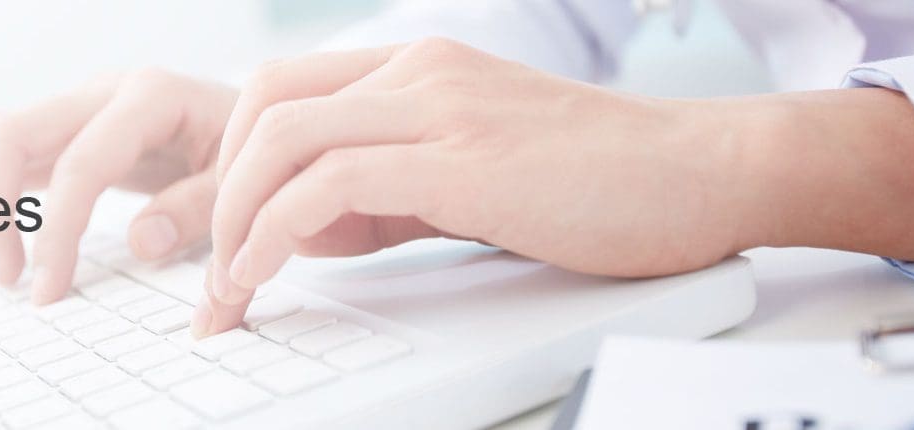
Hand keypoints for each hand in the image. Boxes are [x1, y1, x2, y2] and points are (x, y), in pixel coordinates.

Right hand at [0, 70, 235, 303]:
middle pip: (12, 132)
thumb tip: (141, 241)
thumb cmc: (255, 154)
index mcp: (151, 97)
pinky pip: (8, 148)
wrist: (260, 123)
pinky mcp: (71, 128)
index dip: (57, 231)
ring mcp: (82, 106)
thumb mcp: (243, 183)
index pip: (81, 163)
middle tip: (8, 277)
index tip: (49, 289)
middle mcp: (105, 91)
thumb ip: (198, 208)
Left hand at [191, 38, 913, 335]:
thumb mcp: (470, 179)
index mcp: (418, 67)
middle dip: (212, 190)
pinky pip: (329, 183)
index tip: (222, 238)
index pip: (283, 93)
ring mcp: (440, 106)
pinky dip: (274, 233)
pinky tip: (265, 277)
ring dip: (231, 219)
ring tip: (226, 288)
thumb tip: (304, 231)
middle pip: (263, 105)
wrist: (705, 173)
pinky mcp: (462, 158)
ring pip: (281, 137)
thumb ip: (385, 196)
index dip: (234, 164)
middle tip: (208, 269)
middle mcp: (419, 70)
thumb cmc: (601, 184)